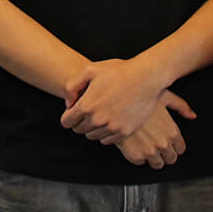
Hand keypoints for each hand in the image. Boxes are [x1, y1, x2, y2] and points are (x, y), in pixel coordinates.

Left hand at [61, 56, 188, 142]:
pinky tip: (110, 122)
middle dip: (80, 122)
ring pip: (93, 136)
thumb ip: (72, 86)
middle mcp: (97, 119)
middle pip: (79, 130)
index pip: (66, 122)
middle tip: (88, 113)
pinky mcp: (125, 132)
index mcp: (86, 105)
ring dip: (93, 128)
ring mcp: (112, 127)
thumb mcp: (89, 70)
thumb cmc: (118, 71)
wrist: (145, 78)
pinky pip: (108, 141)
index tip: (73, 113)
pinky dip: (106, 134)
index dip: (68, 117)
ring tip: (101, 116)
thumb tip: (68, 104)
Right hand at [115, 100, 190, 169]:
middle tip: (156, 144)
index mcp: (172, 131)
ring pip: (157, 164)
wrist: (115, 106)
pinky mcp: (135, 156)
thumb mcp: (164, 95)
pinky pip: (141, 163)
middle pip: (171, 159)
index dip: (175, 145)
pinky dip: (138, 156)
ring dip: (153, 157)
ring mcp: (149, 152)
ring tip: (146, 146)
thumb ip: (180, 105)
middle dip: (165, 153)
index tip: (169, 142)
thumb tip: (192, 115)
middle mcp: (163, 144)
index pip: (181, 149)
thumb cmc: (139, 98)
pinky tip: (135, 144)